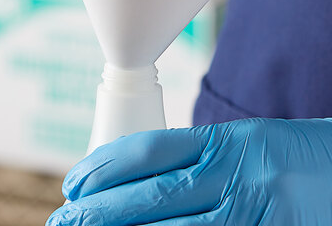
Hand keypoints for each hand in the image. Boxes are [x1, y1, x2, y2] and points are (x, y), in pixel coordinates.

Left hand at [47, 118, 331, 224]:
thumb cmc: (296, 159)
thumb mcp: (245, 146)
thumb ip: (198, 161)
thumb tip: (136, 181)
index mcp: (226, 142)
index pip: (149, 150)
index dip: (105, 166)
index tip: (74, 182)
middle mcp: (237, 177)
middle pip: (152, 196)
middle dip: (100, 211)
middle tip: (63, 219)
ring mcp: (254, 214)